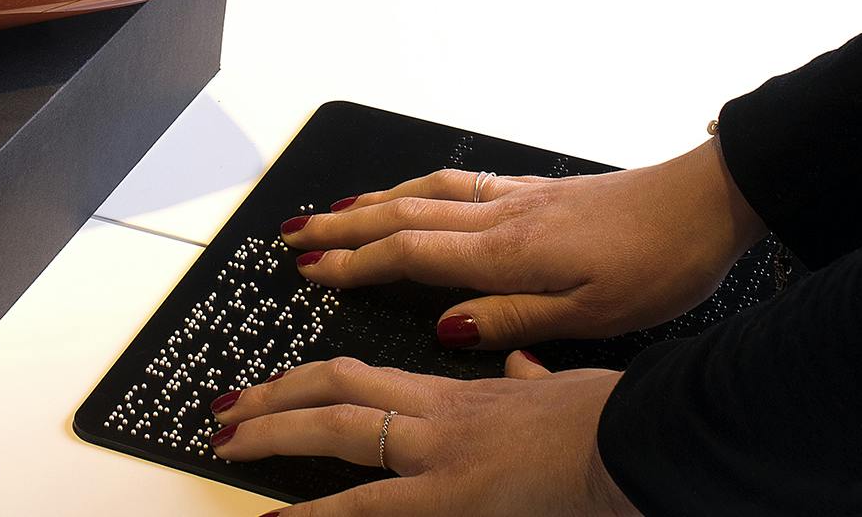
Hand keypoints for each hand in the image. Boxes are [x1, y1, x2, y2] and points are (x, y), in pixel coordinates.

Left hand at [211, 355, 637, 515]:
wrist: (638, 438)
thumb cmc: (607, 419)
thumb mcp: (559, 387)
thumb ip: (526, 377)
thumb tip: (518, 361)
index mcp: (455, 395)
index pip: (359, 376)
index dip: (305, 381)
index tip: (270, 388)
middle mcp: (435, 415)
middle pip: (332, 389)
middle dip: (270, 399)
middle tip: (223, 411)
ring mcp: (439, 453)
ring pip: (337, 428)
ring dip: (272, 432)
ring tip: (226, 443)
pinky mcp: (452, 496)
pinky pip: (369, 506)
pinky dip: (318, 515)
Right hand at [280, 138, 767, 348]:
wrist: (706, 203)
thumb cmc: (658, 265)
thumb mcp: (592, 315)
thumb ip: (515, 320)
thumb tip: (446, 326)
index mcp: (509, 251)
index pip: (412, 252)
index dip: (357, 262)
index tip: (310, 269)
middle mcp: (502, 216)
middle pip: (403, 212)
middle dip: (342, 224)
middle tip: (293, 232)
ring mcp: (517, 197)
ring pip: (425, 191)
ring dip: (371, 200)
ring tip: (332, 209)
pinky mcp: (536, 190)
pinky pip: (456, 182)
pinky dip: (416, 186)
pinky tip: (411, 191)